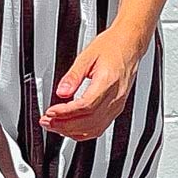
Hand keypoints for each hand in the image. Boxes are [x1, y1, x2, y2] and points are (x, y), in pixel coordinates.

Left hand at [40, 24, 143, 141]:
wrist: (130, 45)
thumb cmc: (112, 46)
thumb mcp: (87, 56)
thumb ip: (73, 76)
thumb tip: (61, 91)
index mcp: (108, 82)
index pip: (85, 106)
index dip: (66, 112)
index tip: (50, 112)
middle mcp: (116, 97)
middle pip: (89, 121)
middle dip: (64, 125)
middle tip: (47, 121)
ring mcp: (118, 105)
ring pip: (94, 128)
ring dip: (72, 131)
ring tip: (55, 126)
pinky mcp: (117, 108)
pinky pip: (100, 127)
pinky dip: (83, 132)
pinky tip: (71, 128)